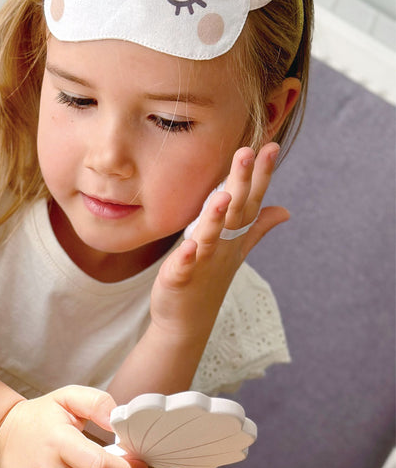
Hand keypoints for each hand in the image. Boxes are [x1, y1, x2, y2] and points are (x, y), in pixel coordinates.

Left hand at [151, 143, 286, 338]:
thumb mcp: (236, 251)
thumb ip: (257, 228)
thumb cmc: (209, 281)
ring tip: (222, 195)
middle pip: (235, 212)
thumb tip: (285, 210)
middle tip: (247, 152)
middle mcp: (222, 247)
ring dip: (216, 217)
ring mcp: (203, 264)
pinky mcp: (181, 280)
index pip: (251, 202)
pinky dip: (187, 257)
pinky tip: (188, 246)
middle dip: (241, 183)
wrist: (188, 322)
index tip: (271, 146)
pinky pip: (185, 267)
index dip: (261, 176)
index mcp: (233, 237)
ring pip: (212, 237)